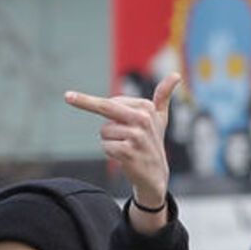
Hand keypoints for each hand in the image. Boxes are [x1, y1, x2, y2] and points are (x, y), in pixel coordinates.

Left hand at [65, 73, 182, 230]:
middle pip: (105, 109)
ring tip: (127, 148)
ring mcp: (136, 136)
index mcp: (146, 107)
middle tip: (75, 102)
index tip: (74, 98)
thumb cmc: (153, 143)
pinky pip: (105, 147)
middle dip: (89, 107)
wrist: (156, 174)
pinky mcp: (128, 152)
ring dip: (110, 142)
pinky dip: (110, 153)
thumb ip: (164, 95)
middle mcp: (143, 119)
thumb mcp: (160, 118)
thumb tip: (176, 75)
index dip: (99, 108)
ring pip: (104, 133)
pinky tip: (124, 157)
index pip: (110, 103)